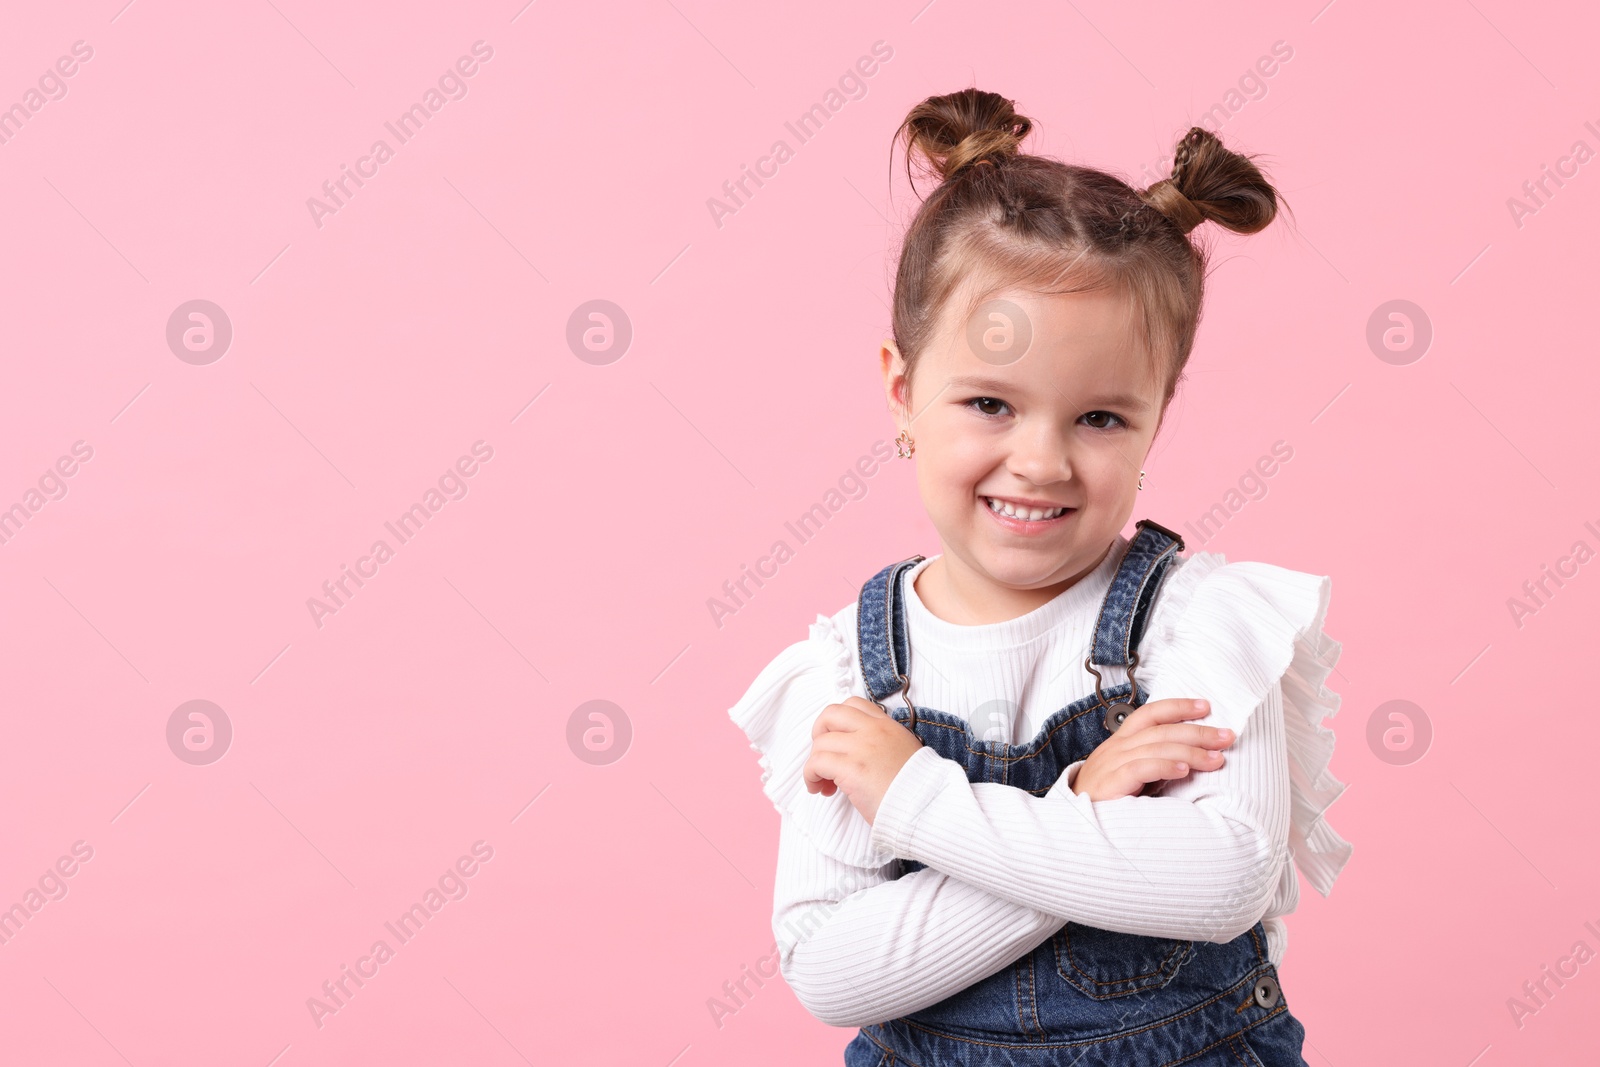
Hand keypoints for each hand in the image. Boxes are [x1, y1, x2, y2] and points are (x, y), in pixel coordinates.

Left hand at [802, 696, 925, 824]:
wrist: (927, 807)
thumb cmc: (916, 790)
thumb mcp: (905, 753)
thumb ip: (882, 745)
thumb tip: (858, 755)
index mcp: (887, 726)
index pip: (854, 705)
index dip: (838, 722)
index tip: (838, 742)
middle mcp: (873, 730)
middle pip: (830, 714)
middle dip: (819, 734)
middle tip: (823, 756)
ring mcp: (861, 747)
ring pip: (820, 743)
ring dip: (815, 763)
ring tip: (824, 784)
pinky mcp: (851, 768)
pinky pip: (816, 762)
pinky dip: (811, 776)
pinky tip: (820, 789)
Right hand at [1070, 698, 1234, 801]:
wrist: (1073, 824)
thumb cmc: (1107, 799)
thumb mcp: (1132, 775)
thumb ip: (1155, 764)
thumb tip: (1191, 762)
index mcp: (1122, 741)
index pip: (1151, 714)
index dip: (1178, 707)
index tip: (1206, 707)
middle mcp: (1117, 747)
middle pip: (1162, 730)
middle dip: (1198, 732)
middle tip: (1227, 737)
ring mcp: (1112, 763)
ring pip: (1156, 747)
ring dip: (1191, 752)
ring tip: (1217, 759)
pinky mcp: (1111, 783)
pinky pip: (1141, 768)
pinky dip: (1165, 767)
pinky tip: (1185, 771)